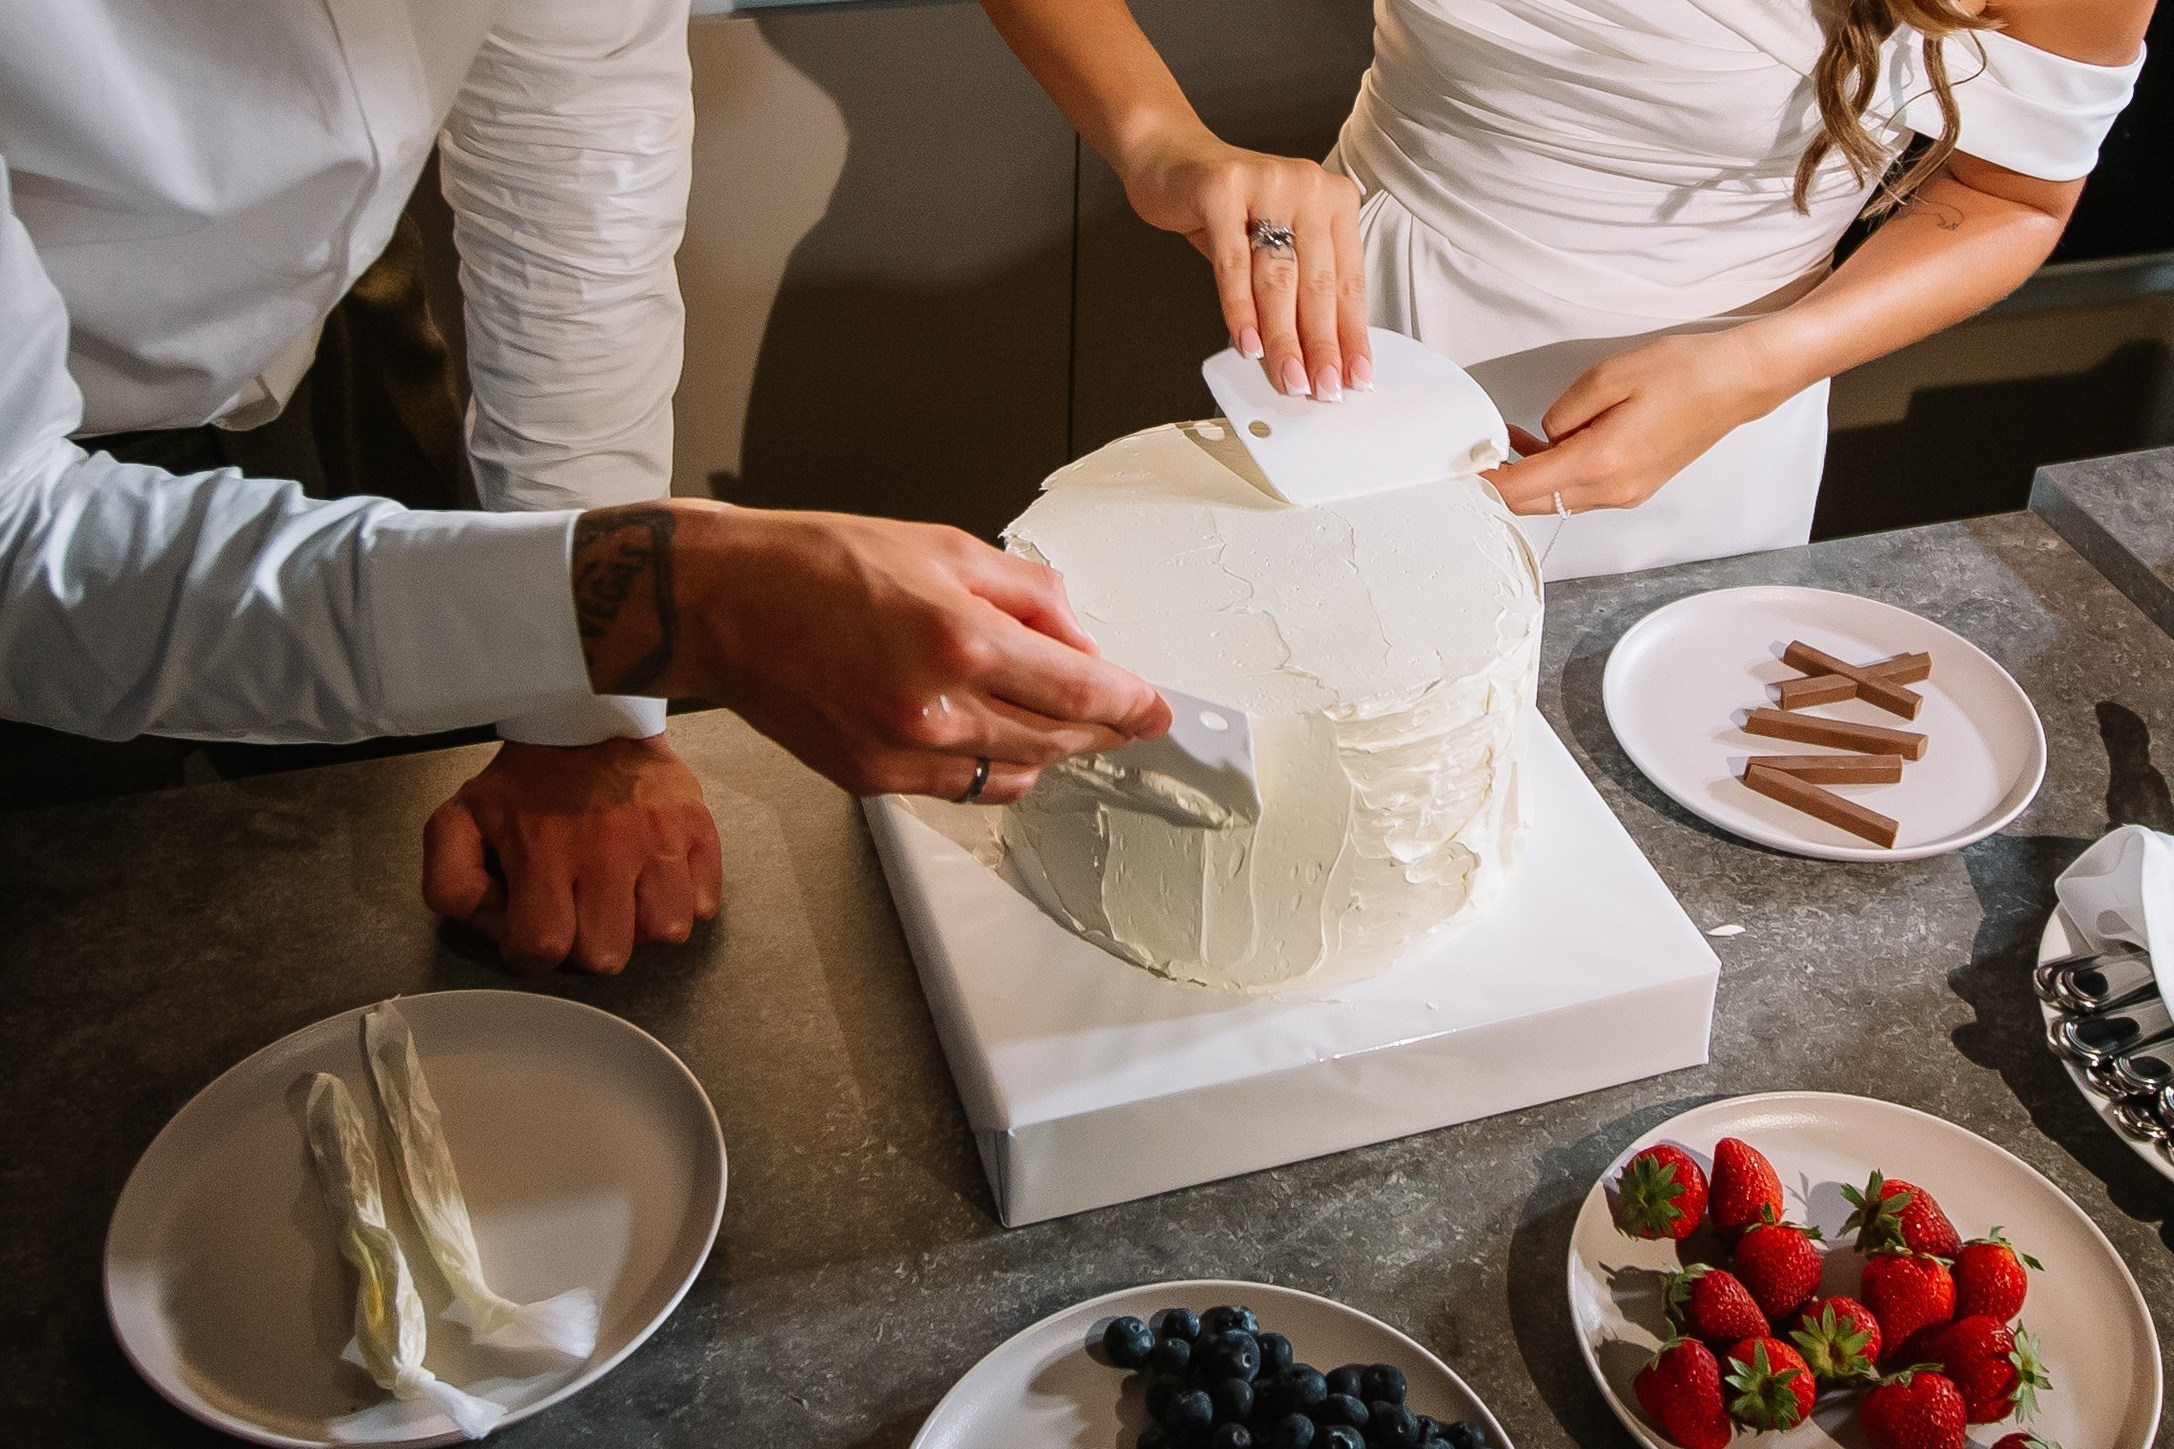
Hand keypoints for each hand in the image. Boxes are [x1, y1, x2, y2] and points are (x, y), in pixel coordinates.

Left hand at [423, 736, 721, 973]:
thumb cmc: (525, 784)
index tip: (533, 928)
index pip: (544, 949)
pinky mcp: (698, 832)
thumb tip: (495, 929)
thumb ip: (453, 885)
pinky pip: (703, 903)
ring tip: (622, 896)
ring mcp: (660, 842)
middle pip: (608, 955)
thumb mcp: (458, 823)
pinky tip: (654, 879)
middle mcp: (608, 850)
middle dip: (589, 945)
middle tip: (580, 912)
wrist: (589, 718)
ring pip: (666, 933)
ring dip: (642, 926)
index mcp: (544, 852)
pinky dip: (682, 900)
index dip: (533, 953)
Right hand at [570, 502, 1170, 804]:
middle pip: (1057, 741)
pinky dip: (993, 768)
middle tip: (1127, 717)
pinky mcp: (870, 779)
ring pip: (1014, 775)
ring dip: (1052, 753)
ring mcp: (900, 754)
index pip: (1082, 691)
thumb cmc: (817, 563)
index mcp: (958, 638)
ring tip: (1063, 724)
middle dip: (1103, 730)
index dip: (1132, 704)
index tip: (1157, 710)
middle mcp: (933, 707)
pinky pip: (961, 788)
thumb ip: (1028, 596)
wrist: (722, 603)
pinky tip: (997, 738)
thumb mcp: (944, 548)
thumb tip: (1082, 639)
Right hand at [1118, 124, 1369, 401]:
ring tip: (1286, 376)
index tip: (1353, 376)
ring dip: (1283, 337)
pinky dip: (1240, 310)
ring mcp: (1267, 183)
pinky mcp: (1223, 190)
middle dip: (1320, 345)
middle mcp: (1308, 186)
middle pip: (1317, 283)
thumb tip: (1311, 357)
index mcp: (1334, 200)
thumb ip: (1296, 289)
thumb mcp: (1273, 241)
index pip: (1348, 280)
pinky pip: (1233, 264)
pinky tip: (1247, 344)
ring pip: (1278, 278)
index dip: (1351, 334)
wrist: (1172, 159)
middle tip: (1321, 388)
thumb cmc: (1228, 208)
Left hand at [1483, 330, 1790, 515]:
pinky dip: (1557, 473)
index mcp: (1601, 463)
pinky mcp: (1636, 486)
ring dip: (1530, 477)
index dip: (1486, 483)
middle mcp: (1613, 490)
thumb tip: (1544, 435)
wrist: (1739, 382)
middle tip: (1476, 455)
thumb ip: (1563, 412)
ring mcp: (1627, 493)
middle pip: (1535, 503)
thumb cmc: (1684, 372)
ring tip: (1509, 439)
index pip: (1522, 489)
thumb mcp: (1607, 377)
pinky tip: (1547, 444)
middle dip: (1502, 484)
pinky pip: (1581, 490)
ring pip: (1558, 498)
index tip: (1461, 472)